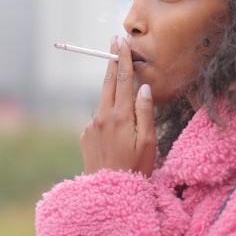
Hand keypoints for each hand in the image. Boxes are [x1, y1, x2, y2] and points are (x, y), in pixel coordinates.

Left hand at [81, 37, 156, 175]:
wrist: (109, 193)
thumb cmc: (136, 168)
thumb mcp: (149, 142)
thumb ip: (145, 112)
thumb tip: (143, 88)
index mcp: (120, 116)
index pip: (123, 80)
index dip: (123, 60)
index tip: (121, 42)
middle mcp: (102, 117)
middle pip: (108, 83)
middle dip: (111, 61)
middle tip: (113, 42)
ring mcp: (92, 126)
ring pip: (104, 101)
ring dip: (111, 89)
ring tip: (121, 83)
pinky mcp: (86, 135)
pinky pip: (99, 119)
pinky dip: (108, 116)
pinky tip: (116, 133)